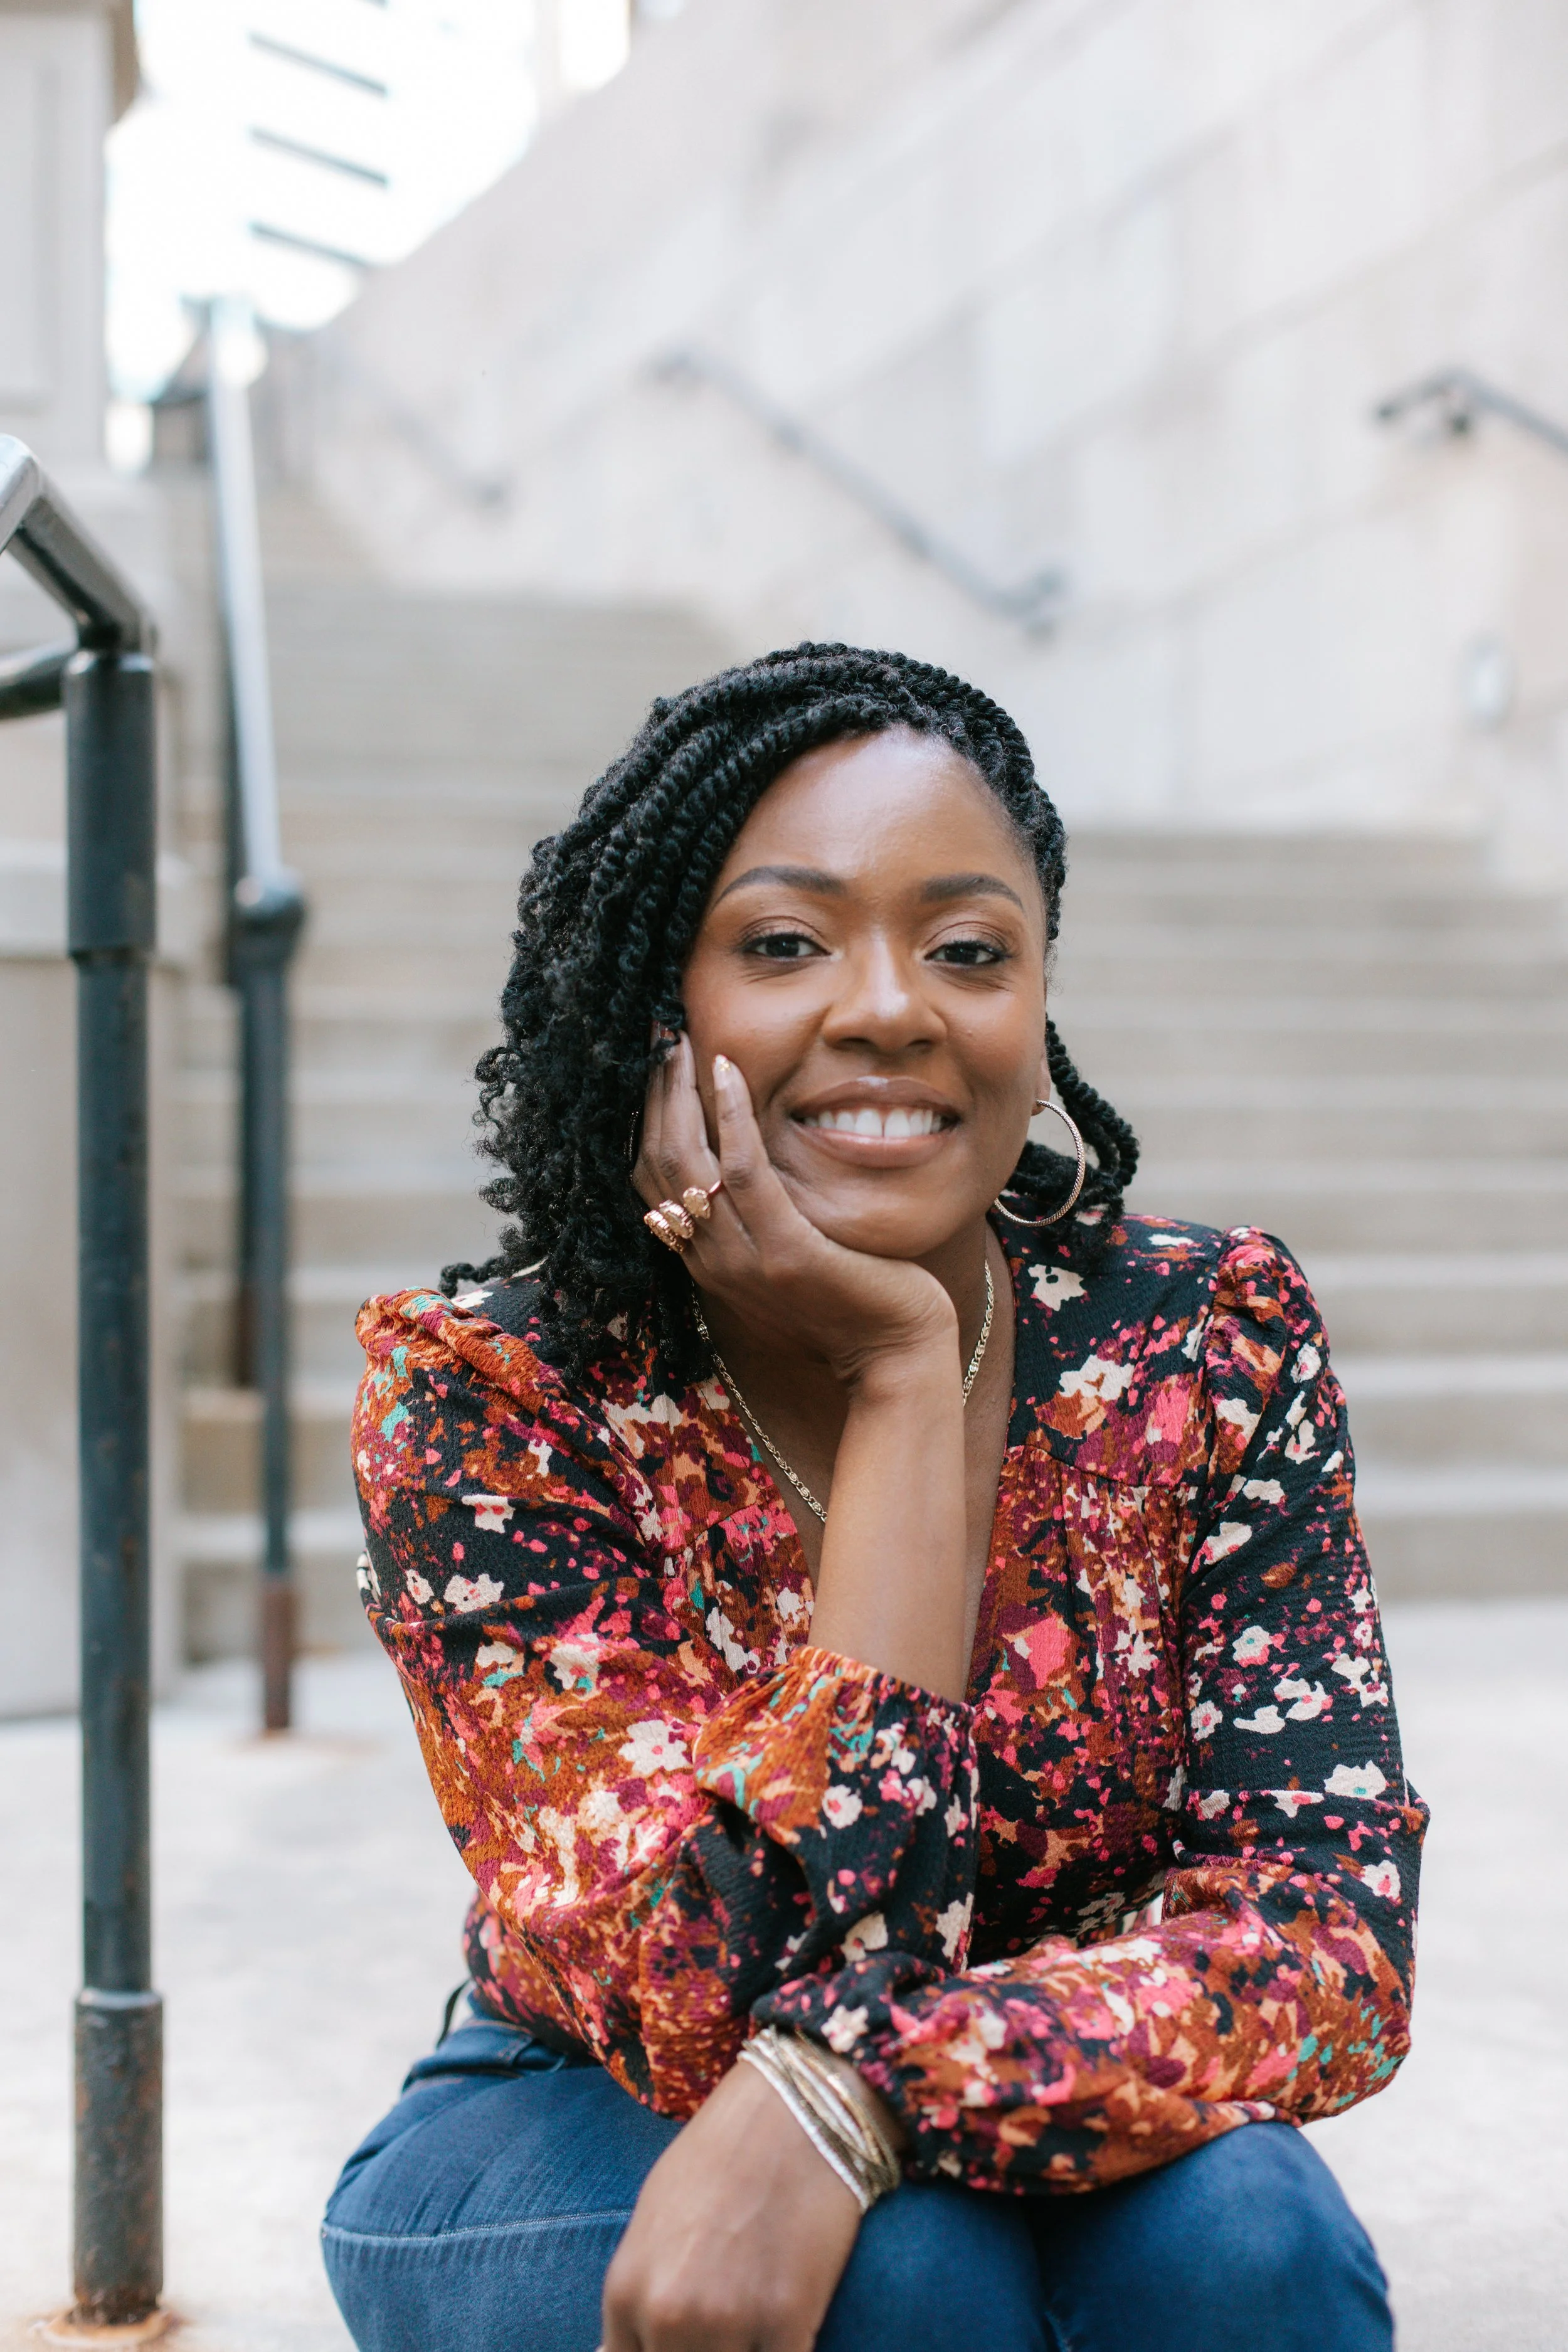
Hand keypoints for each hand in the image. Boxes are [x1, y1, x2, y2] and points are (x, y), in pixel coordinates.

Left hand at [601, 2059, 861, 2351]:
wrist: (792, 2107)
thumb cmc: (718, 2157)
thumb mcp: (651, 2221)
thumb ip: (634, 2298)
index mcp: (627, 2290)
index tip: (680, 2345)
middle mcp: (669, 2314)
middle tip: (722, 2330)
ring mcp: (730, 2322)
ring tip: (752, 2328)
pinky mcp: (789, 2320)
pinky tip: (787, 2334)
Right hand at [634, 1036, 956, 1392]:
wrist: (894, 1357)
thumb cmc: (853, 1302)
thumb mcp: (788, 1259)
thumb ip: (757, 1221)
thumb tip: (744, 1166)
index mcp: (707, 1262)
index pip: (651, 1183)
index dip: (645, 1121)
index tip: (652, 1070)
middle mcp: (712, 1261)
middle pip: (658, 1166)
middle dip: (652, 1097)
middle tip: (657, 1041)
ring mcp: (745, 1259)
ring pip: (687, 1162)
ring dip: (679, 1094)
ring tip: (681, 1043)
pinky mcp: (787, 1250)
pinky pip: (744, 1169)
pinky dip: (730, 1113)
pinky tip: (727, 1069)